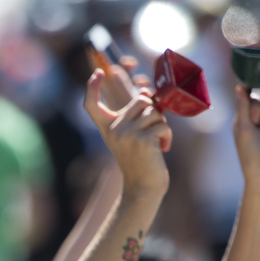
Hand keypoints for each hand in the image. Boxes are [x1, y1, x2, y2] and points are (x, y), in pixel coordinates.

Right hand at [84, 69, 170, 196]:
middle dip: (153, 110)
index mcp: (107, 128)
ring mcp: (126, 134)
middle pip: (140, 100)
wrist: (143, 187)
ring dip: (162, 125)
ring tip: (157, 143)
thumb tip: (146, 91)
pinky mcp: (142, 140)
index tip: (98, 73)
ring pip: (154, 111)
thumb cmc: (141, 160)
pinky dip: (167, 136)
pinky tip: (162, 150)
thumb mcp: (132, 135)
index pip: (92, 105)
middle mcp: (113, 129)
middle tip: (152, 131)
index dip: (92, 87)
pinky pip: (162, 125)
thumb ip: (136, 114)